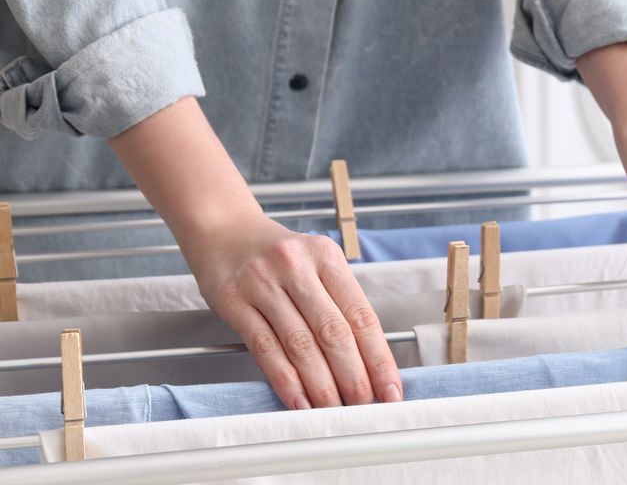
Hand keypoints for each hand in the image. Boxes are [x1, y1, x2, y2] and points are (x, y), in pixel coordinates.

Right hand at [186, 215, 402, 409]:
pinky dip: (285, 379)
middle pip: (333, 332)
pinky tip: (298, 399)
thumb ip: (338, 301)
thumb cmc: (276, 253)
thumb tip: (367, 359)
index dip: (379, 358)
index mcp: (326, 257)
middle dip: (353, 376)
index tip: (390, 387)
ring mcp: (263, 284)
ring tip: (334, 409)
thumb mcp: (316, 262)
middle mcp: (297, 267)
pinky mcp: (234, 302)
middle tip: (364, 404)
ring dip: (321, 384)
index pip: (361, 315)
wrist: (224, 230)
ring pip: (300, 344)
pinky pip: (265, 348)